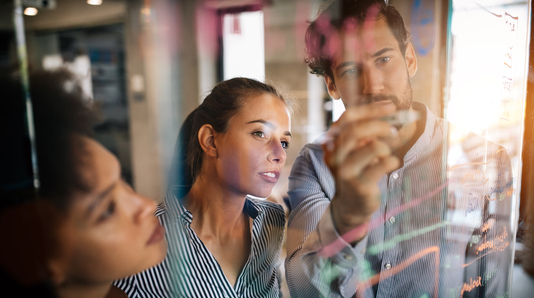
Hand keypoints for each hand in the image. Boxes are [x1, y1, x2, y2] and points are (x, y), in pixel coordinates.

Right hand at [322, 103, 399, 240]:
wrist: (351, 205)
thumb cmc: (359, 171)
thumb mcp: (360, 149)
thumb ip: (372, 132)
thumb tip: (398, 112)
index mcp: (332, 142)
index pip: (347, 118)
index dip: (370, 110)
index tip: (391, 107)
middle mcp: (334, 155)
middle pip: (357, 130)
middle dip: (380, 126)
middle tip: (394, 130)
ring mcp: (345, 171)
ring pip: (372, 146)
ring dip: (386, 147)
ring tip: (387, 154)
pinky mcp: (358, 184)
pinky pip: (383, 164)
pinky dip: (391, 161)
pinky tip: (389, 165)